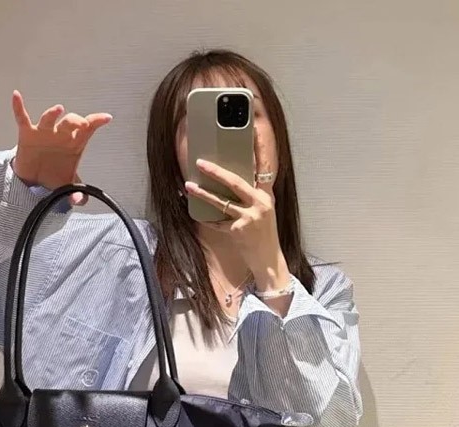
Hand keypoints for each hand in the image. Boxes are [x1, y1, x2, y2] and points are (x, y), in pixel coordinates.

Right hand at [11, 90, 111, 205]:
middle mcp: (61, 134)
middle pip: (71, 122)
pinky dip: (18, 107)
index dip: (97, 121)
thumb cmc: (53, 175)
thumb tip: (78, 200)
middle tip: (82, 125)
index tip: (107, 118)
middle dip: (76, 121)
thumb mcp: (68, 186)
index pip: (88, 128)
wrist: (34, 180)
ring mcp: (44, 132)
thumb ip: (77, 195)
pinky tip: (17, 96)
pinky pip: (22, 118)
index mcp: (74, 143)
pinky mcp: (27, 134)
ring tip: (58, 110)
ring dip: (53, 113)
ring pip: (49, 118)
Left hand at [183, 133, 289, 290]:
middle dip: (216, 171)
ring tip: (189, 186)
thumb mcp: (263, 212)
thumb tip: (230, 183)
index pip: (264, 168)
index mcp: (267, 196)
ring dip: (203, 193)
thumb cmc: (264, 235)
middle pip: (236, 182)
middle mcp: (260, 204)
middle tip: (201, 162)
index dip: (259, 149)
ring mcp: (249, 218)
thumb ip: (251, 198)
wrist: (269, 261)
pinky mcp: (238, 231)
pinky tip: (197, 214)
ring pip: (221, 202)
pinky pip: (218, 222)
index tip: (254, 132)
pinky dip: (208, 219)